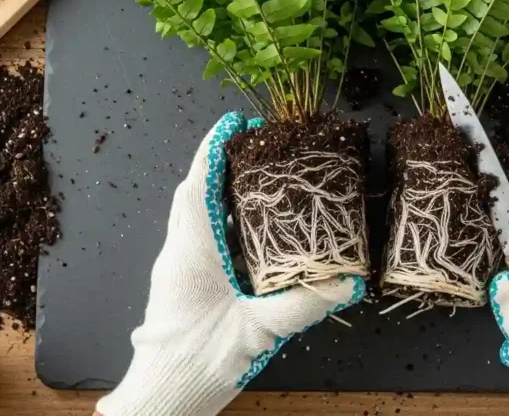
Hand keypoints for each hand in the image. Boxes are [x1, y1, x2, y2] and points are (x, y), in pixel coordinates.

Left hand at [96, 112, 364, 415]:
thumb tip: (347, 282)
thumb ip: (302, 305)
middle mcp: (179, 254)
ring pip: (195, 215)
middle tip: (257, 144)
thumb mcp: (257, 333)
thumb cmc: (196, 366)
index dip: (214, 150)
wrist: (161, 403)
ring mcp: (178, 271)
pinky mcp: (183, 287)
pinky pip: (201, 239)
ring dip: (220, 191)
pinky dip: (223, 221)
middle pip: (195, 193)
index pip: (198, 186)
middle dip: (220, 162)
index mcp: (191, 254)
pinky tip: (252, 232)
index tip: (235, 122)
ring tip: (259, 178)